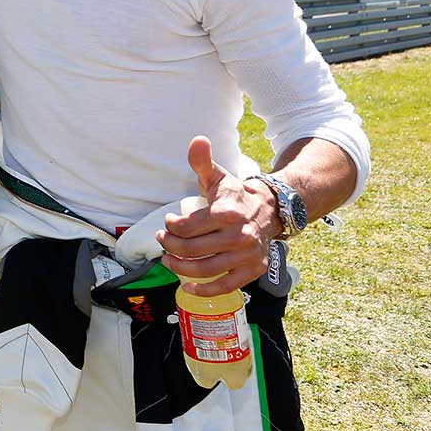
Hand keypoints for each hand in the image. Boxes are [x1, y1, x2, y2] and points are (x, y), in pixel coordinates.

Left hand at [156, 136, 280, 296]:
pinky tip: (187, 287)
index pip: (187, 227)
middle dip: (170, 246)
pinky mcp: (251, 271)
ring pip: (204, 269)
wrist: (267, 212)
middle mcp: (239, 236)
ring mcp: (246, 256)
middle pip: (191, 249)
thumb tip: (197, 140)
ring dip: (179, 268)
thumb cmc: (234, 196)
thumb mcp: (217, 177)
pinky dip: (203, 290)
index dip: (170, 227)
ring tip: (169, 260)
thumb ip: (202, 161)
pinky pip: (224, 286)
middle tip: (163, 241)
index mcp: (227, 213)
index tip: (168, 224)